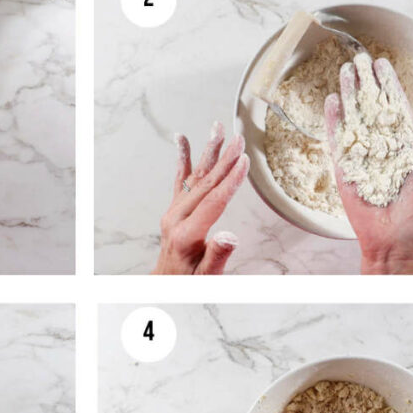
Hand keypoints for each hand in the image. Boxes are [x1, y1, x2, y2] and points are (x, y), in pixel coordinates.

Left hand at [153, 121, 248, 274]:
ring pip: (194, 177)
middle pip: (205, 184)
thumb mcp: (208, 277)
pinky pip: (179, 179)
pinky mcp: (173, 209)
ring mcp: (173, 212)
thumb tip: (230, 237)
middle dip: (224, 159)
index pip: (214, 202)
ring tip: (216, 128)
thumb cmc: (192, 282)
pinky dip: (182, 158)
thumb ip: (217, 256)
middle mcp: (177, 219)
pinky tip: (182, 139)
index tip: (244, 161)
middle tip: (239, 137)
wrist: (168, 285)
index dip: (231, 181)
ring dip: (208, 151)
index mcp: (187, 234)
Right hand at [324, 57, 412, 273]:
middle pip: (374, 108)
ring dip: (350, 95)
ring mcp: (364, 159)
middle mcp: (386, 149)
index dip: (391, 87)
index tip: (384, 66)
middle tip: (360, 58)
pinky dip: (334, 122)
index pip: (399, 110)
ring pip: (355, 119)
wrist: (397, 246)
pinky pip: (338, 142)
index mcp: (410, 149)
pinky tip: (331, 102)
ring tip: (344, 71)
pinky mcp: (346, 172)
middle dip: (367, 83)